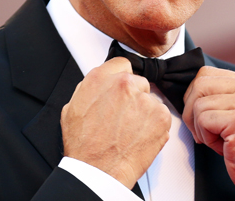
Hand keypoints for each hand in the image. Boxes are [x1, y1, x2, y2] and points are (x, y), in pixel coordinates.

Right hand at [61, 57, 171, 188]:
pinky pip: (162, 115)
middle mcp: (124, 84)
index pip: (121, 64)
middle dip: (133, 96)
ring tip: (130, 130)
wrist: (99, 169)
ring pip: (150, 99)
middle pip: (138, 81)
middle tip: (124, 115)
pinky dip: (154, 125)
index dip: (121, 78)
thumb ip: (91, 89)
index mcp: (100, 78)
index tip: (122, 88)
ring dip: (144, 111)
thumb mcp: (73, 106)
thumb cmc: (84, 144)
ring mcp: (144, 99)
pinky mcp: (160, 116)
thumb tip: (100, 85)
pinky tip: (139, 136)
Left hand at [182, 66, 234, 189]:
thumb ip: (220, 95)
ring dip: (200, 127)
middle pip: (199, 84)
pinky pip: (202, 119)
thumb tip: (189, 90)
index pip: (205, 73)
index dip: (194, 96)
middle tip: (204, 130)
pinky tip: (223, 145)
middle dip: (191, 111)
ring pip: (198, 104)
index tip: (201, 115)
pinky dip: (206, 137)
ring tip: (219, 139)